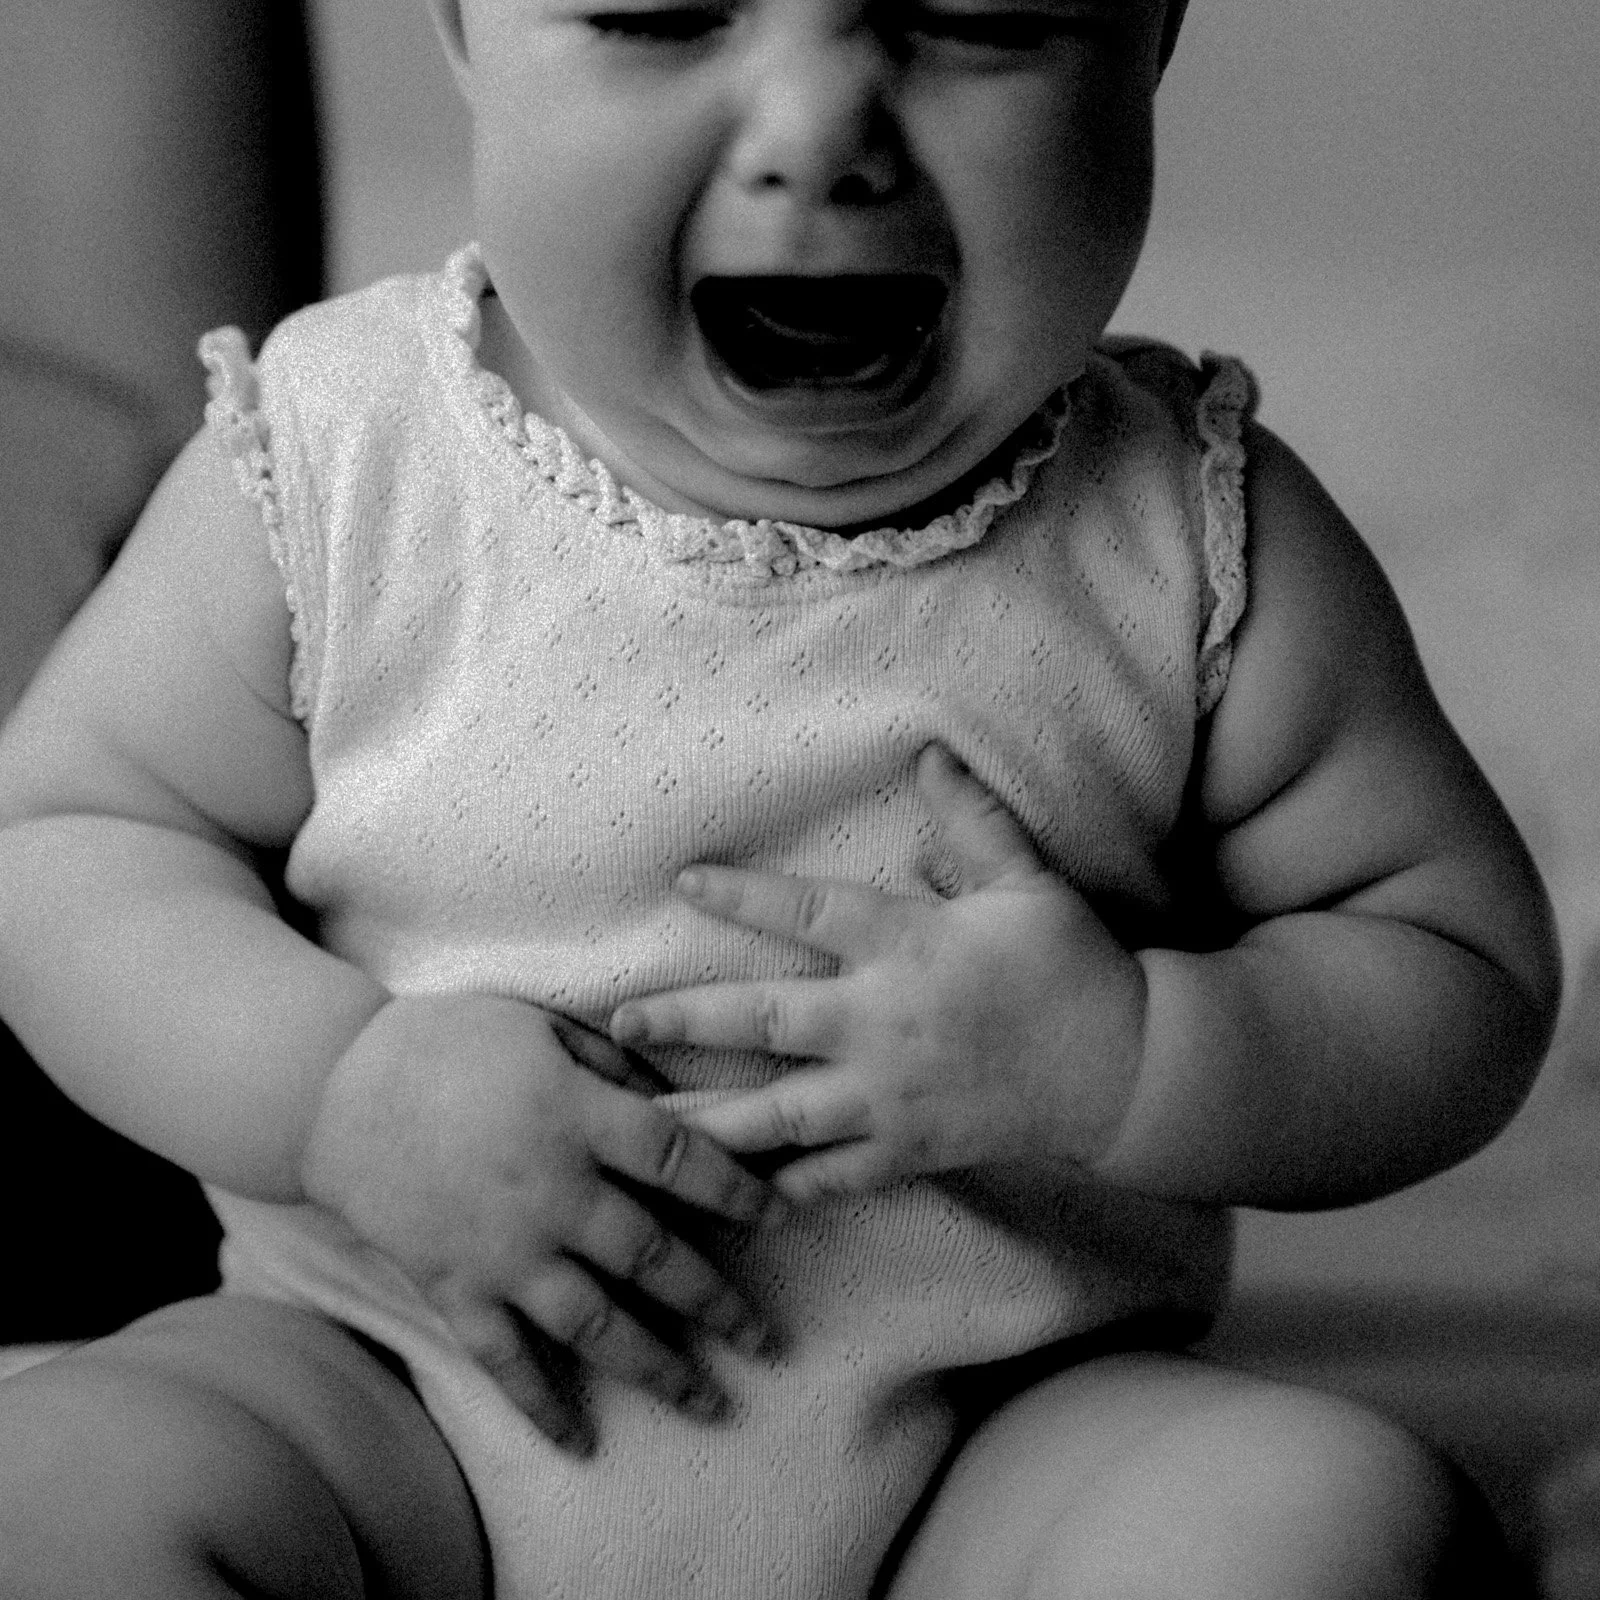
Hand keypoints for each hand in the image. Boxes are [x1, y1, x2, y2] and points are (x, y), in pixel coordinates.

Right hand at [300, 994, 784, 1452]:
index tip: (782, 1217)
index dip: (738, 1191)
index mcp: (579, 1117)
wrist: (333, 1087)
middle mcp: (553, 1192)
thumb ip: (612, 1063)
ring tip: (710, 1402)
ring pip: (595, 1323)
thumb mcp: (540, 1024)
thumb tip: (672, 1097)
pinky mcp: (455, 1286)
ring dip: (658, 1368)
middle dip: (718, 1303)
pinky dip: (541, 1406)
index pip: (682, 1161)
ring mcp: (503, 1249)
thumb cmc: (447, 1040)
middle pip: (654, 1257)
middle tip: (766, 1340)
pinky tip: (580, 1442)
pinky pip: (505, 1358)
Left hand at [608, 745, 1147, 1204]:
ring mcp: (889, 1096)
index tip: (682, 882)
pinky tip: (730, 1199)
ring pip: (777, 1113)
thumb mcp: (1029, 881)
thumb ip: (972, 821)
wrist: (1127, 1068)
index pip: (806, 912)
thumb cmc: (1074, 965)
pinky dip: (780, 1191)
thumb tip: (928, 753)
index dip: (741, 896)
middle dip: (682, 1019)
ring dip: (705, 1119)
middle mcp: (882, 1022)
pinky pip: (831, 1178)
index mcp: (906, 946)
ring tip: (641, 1129)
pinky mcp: (907, 1152)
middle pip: (760, 1020)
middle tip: (616, 1027)